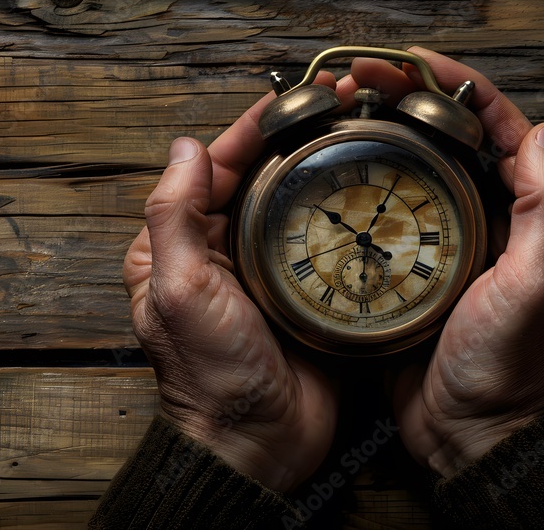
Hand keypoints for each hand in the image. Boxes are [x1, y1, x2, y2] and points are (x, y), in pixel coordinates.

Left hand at [122, 73, 348, 491]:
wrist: (258, 445)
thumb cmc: (209, 376)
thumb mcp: (179, 289)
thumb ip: (173, 217)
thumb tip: (184, 146)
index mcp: (180, 247)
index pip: (210, 170)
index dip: (247, 130)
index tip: (287, 99)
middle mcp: (220, 254)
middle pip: (255, 180)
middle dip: (291, 139)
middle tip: (335, 105)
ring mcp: (265, 273)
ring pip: (292, 205)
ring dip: (320, 169)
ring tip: (358, 133)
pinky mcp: (304, 294)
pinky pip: (323, 242)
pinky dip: (342, 213)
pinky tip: (370, 191)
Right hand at [347, 47, 543, 477]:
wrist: (470, 435)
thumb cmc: (509, 370)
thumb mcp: (537, 288)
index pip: (512, 133)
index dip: (465, 90)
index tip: (415, 65)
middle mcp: (513, 226)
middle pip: (468, 142)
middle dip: (419, 101)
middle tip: (367, 80)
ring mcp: (469, 244)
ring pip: (434, 171)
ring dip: (397, 133)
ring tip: (352, 108)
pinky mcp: (431, 266)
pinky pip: (408, 209)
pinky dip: (382, 180)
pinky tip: (349, 166)